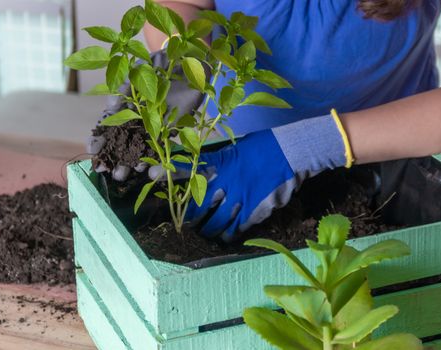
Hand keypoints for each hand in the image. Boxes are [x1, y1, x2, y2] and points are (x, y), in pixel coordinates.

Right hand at [87, 49, 204, 180]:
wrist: (188, 63)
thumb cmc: (160, 63)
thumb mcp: (139, 68)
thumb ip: (126, 85)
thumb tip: (111, 104)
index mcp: (126, 104)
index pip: (109, 124)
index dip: (100, 138)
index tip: (92, 150)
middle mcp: (138, 117)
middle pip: (122, 141)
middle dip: (113, 156)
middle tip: (104, 170)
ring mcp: (154, 125)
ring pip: (139, 148)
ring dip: (130, 162)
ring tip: (122, 175)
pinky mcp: (171, 129)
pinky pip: (162, 147)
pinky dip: (156, 160)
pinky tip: (149, 171)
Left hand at [180, 111, 352, 241]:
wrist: (290, 153)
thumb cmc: (261, 148)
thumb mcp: (234, 150)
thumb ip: (215, 161)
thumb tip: (197, 166)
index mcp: (219, 164)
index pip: (187, 168)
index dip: (167, 172)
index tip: (150, 175)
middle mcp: (224, 183)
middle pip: (195, 206)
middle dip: (185, 216)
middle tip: (181, 222)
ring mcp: (238, 199)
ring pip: (212, 223)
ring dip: (205, 230)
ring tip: (203, 231)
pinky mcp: (252, 212)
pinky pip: (233, 230)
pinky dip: (226, 235)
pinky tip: (224, 235)